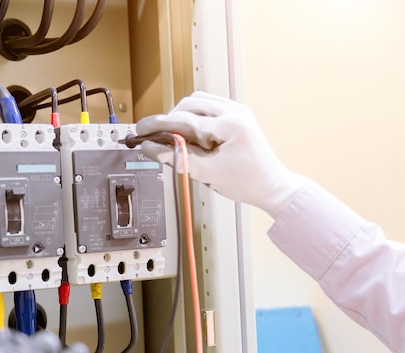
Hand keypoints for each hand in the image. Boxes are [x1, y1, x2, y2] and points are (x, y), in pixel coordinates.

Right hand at [136, 91, 305, 217]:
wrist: (272, 187)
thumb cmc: (249, 182)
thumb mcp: (207, 173)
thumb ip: (178, 158)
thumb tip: (153, 149)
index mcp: (230, 123)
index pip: (185, 118)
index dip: (159, 126)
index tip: (143, 132)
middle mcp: (235, 111)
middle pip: (190, 103)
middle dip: (171, 120)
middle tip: (158, 137)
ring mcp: (237, 111)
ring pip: (198, 102)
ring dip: (183, 117)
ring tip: (182, 141)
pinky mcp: (236, 116)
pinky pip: (208, 108)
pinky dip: (195, 119)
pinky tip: (194, 137)